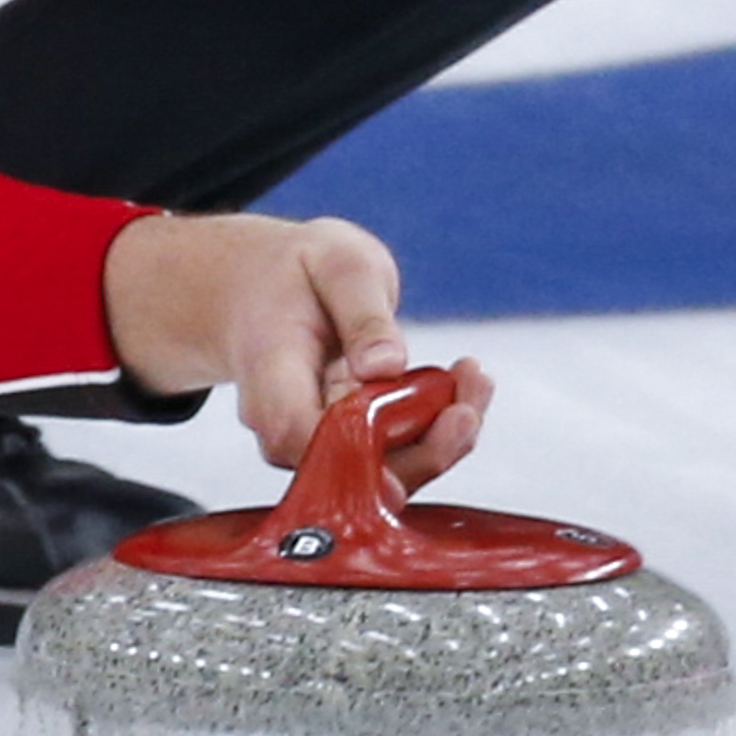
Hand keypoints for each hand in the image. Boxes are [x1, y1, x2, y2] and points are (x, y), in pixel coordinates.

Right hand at [100, 212, 489, 486]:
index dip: (364, 451)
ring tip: (475, 380)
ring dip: (439, 439)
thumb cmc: (296, 271)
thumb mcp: (338, 265)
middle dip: (424, 449)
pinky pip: (391, 452)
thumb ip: (363, 313)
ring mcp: (315, 437)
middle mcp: (286, 421)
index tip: (428, 419)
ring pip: (379, 470)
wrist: (261, 282)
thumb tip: (385, 366)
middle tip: (469, 404)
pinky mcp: (344, 438)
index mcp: (270, 374)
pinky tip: (464, 385)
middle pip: (349, 470)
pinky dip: (434, 428)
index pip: (300, 438)